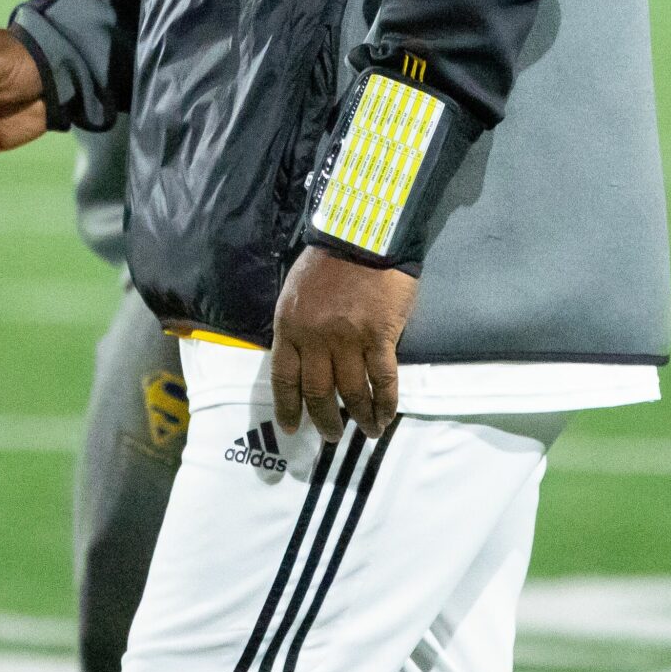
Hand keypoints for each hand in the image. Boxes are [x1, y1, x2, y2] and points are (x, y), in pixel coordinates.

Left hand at [269, 247, 416, 442]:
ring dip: (359, 417)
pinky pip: (382, 380)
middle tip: (332, 435)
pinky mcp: (379, 337)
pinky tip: (386, 416)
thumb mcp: (295, 293)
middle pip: (318, 392)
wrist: (362, 236)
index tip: (292, 429)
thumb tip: (302, 358)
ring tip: (366, 432)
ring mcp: (348, 340)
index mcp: (289, 327)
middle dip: (325, 420)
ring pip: (351, 392)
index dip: (287, 408)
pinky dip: (385, 403)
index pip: (284, 378)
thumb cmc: (327, 260)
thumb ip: (297, 327)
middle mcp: (315, 339)